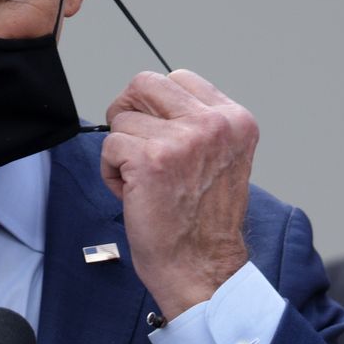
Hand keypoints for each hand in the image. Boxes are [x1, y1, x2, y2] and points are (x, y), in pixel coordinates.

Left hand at [102, 69, 256, 317]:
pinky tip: (134, 193)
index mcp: (234, 119)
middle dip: (128, 113)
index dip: (154, 104)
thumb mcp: (219, 157)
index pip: (178, 78)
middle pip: (144, 83)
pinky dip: (110, 172)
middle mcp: (214, 123)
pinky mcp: (151, 159)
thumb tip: (149, 102)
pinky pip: (109, 146)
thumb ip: (195, 124)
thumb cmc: (201, 219)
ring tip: (143, 181)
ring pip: (122, 118)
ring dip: (121, 150)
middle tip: (133, 147)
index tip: (155, 133)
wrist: (200, 265)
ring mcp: (183, 139)